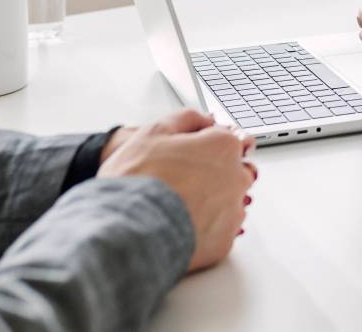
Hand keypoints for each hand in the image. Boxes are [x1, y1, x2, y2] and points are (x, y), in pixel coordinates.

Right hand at [97, 109, 256, 271]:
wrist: (125, 231)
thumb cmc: (137, 181)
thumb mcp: (154, 132)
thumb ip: (186, 119)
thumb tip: (205, 121)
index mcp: (224, 146)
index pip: (231, 139)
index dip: (210, 145)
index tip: (197, 153)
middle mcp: (237, 177)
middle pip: (234, 171)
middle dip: (214, 174)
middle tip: (182, 182)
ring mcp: (233, 211)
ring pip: (228, 202)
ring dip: (210, 202)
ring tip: (176, 207)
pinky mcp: (224, 241)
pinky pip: (219, 231)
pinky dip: (204, 229)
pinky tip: (180, 226)